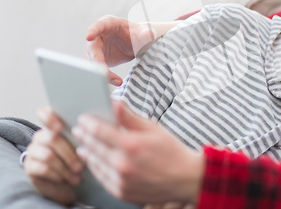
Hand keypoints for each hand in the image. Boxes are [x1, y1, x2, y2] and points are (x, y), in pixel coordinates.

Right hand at [24, 107, 83, 204]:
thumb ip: (85, 134)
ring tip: (77, 174)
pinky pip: (43, 169)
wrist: (68, 182)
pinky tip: (68, 180)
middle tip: (81, 166)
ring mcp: (33, 150)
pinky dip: (59, 175)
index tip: (59, 126)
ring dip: (66, 167)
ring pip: (48, 155)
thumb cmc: (79, 159)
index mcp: (54, 126)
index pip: (45, 113)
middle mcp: (41, 136)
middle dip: (69, 153)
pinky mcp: (29, 166)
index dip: (49, 117)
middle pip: (52, 137)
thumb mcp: (84, 145)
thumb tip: (94, 128)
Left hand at [72, 101, 204, 204]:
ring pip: (95, 164)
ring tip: (85, 145)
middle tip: (79, 130)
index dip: (88, 123)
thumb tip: (114, 102)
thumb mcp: (153, 128)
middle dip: (84, 136)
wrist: (186, 179)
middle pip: (93, 147)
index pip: (99, 131)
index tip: (83, 119)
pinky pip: (102, 178)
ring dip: (88, 153)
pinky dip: (97, 168)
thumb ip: (129, 117)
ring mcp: (121, 181)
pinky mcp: (122, 192)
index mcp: (131, 144)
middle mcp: (123, 164)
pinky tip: (96, 161)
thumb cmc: (172, 151)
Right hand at [86, 15, 156, 85]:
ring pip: (93, 61)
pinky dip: (106, 77)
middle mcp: (98, 35)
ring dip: (102, 71)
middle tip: (103, 70)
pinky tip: (117, 81)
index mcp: (108, 23)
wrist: (138, 44)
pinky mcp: (98, 59)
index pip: (98, 25)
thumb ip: (146, 33)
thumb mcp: (144, 33)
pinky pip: (98, 69)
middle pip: (92, 47)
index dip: (93, 30)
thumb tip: (149, 33)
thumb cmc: (139, 34)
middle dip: (96, 59)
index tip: (88, 36)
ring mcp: (97, 48)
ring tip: (116, 80)